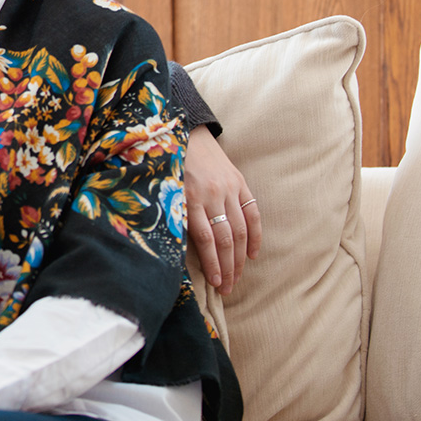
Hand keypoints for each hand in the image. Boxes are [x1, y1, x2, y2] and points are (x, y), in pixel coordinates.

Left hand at [185, 125, 261, 295]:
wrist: (185, 131)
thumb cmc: (168, 165)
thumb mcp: (165, 188)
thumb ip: (173, 214)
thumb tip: (172, 249)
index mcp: (190, 196)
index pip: (206, 239)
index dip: (212, 264)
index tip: (215, 284)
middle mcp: (212, 194)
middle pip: (225, 238)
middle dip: (228, 268)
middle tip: (227, 290)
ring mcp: (229, 188)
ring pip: (240, 230)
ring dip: (240, 258)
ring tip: (237, 278)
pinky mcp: (240, 182)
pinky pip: (253, 213)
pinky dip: (255, 236)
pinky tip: (252, 255)